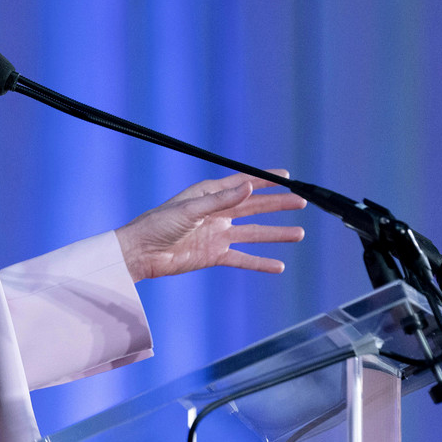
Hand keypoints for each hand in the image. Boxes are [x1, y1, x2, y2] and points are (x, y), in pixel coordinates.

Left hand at [114, 172, 305, 281]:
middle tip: (300, 202)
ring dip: (275, 233)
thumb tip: (249, 187)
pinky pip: (242, 258)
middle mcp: (216, 212)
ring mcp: (217, 234)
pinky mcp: (214, 255)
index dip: (265, 179)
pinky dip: (260, 262)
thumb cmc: (157, 224)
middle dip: (277, 205)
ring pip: (253, 233)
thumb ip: (221, 200)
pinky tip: (278, 265)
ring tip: (299, 234)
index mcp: (209, 195)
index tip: (286, 176)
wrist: (141, 253)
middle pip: (253, 207)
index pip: (243, 183)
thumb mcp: (190, 209)